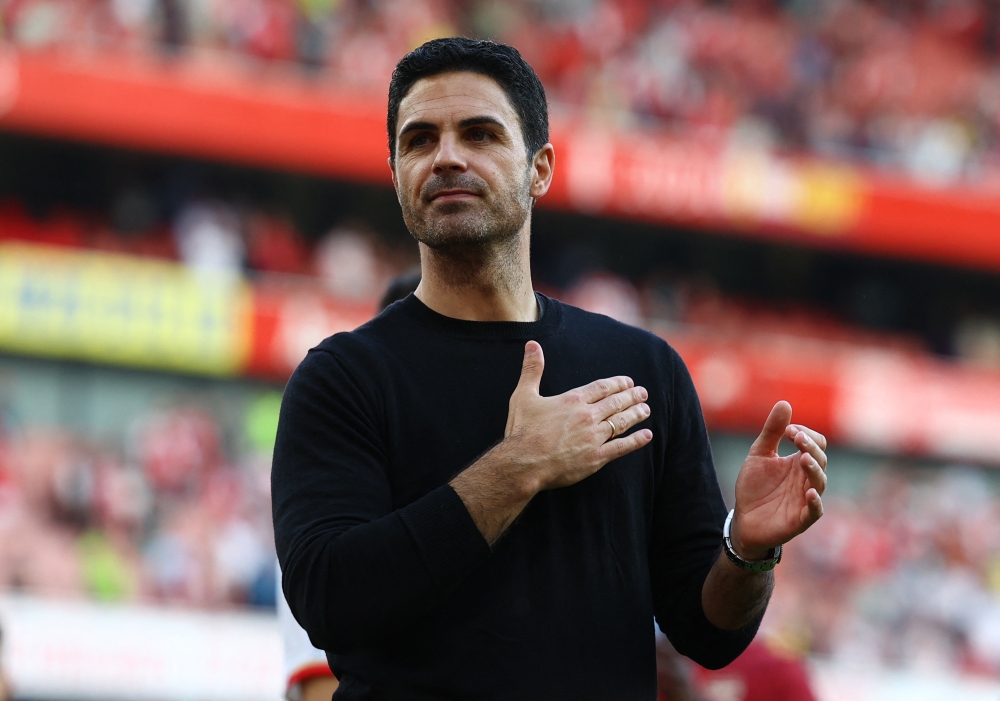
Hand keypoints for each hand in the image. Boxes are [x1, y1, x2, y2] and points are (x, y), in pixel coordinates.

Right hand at [504, 340, 652, 491]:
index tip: (628, 382)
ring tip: (646, 409)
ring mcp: (594, 437)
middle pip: (616, 403)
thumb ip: (532, 369)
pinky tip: (647, 436)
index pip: (602, 387)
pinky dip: (636, 441)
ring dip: (636, 414)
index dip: (618, 383)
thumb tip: (532, 344)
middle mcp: (587, 416)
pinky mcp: (596, 458)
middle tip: (643, 393)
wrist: (524, 463)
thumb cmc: (522, 430)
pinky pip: (621, 447)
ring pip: (621, 422)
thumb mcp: (523, 395)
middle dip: (632, 397)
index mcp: (573, 400)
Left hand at [731, 400, 826, 559]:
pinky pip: (815, 511)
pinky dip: (815, 502)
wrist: (743, 520)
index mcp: (799, 462)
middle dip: (810, 447)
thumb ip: (772, 431)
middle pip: (820, 459)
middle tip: (796, 438)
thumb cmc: (754, 487)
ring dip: (814, 469)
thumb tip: (785, 403)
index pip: (816, 444)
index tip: (788, 430)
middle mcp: (806, 479)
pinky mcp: (800, 519)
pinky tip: (810, 493)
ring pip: (820, 482)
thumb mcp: (759, 454)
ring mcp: (805, 499)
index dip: (806, 435)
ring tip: (803, 458)